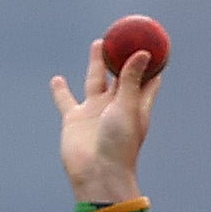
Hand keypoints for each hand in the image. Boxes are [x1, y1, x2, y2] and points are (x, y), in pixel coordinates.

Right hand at [50, 41, 159, 207]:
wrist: (97, 173)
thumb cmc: (119, 145)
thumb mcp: (128, 108)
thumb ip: (131, 80)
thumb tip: (144, 54)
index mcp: (135, 106)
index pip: (146, 80)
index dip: (150, 63)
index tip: (152, 45)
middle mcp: (116, 107)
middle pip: (121, 75)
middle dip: (122, 57)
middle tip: (123, 38)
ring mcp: (95, 112)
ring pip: (95, 80)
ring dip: (97, 63)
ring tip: (98, 45)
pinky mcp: (75, 118)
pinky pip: (65, 100)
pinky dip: (61, 90)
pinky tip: (58, 79)